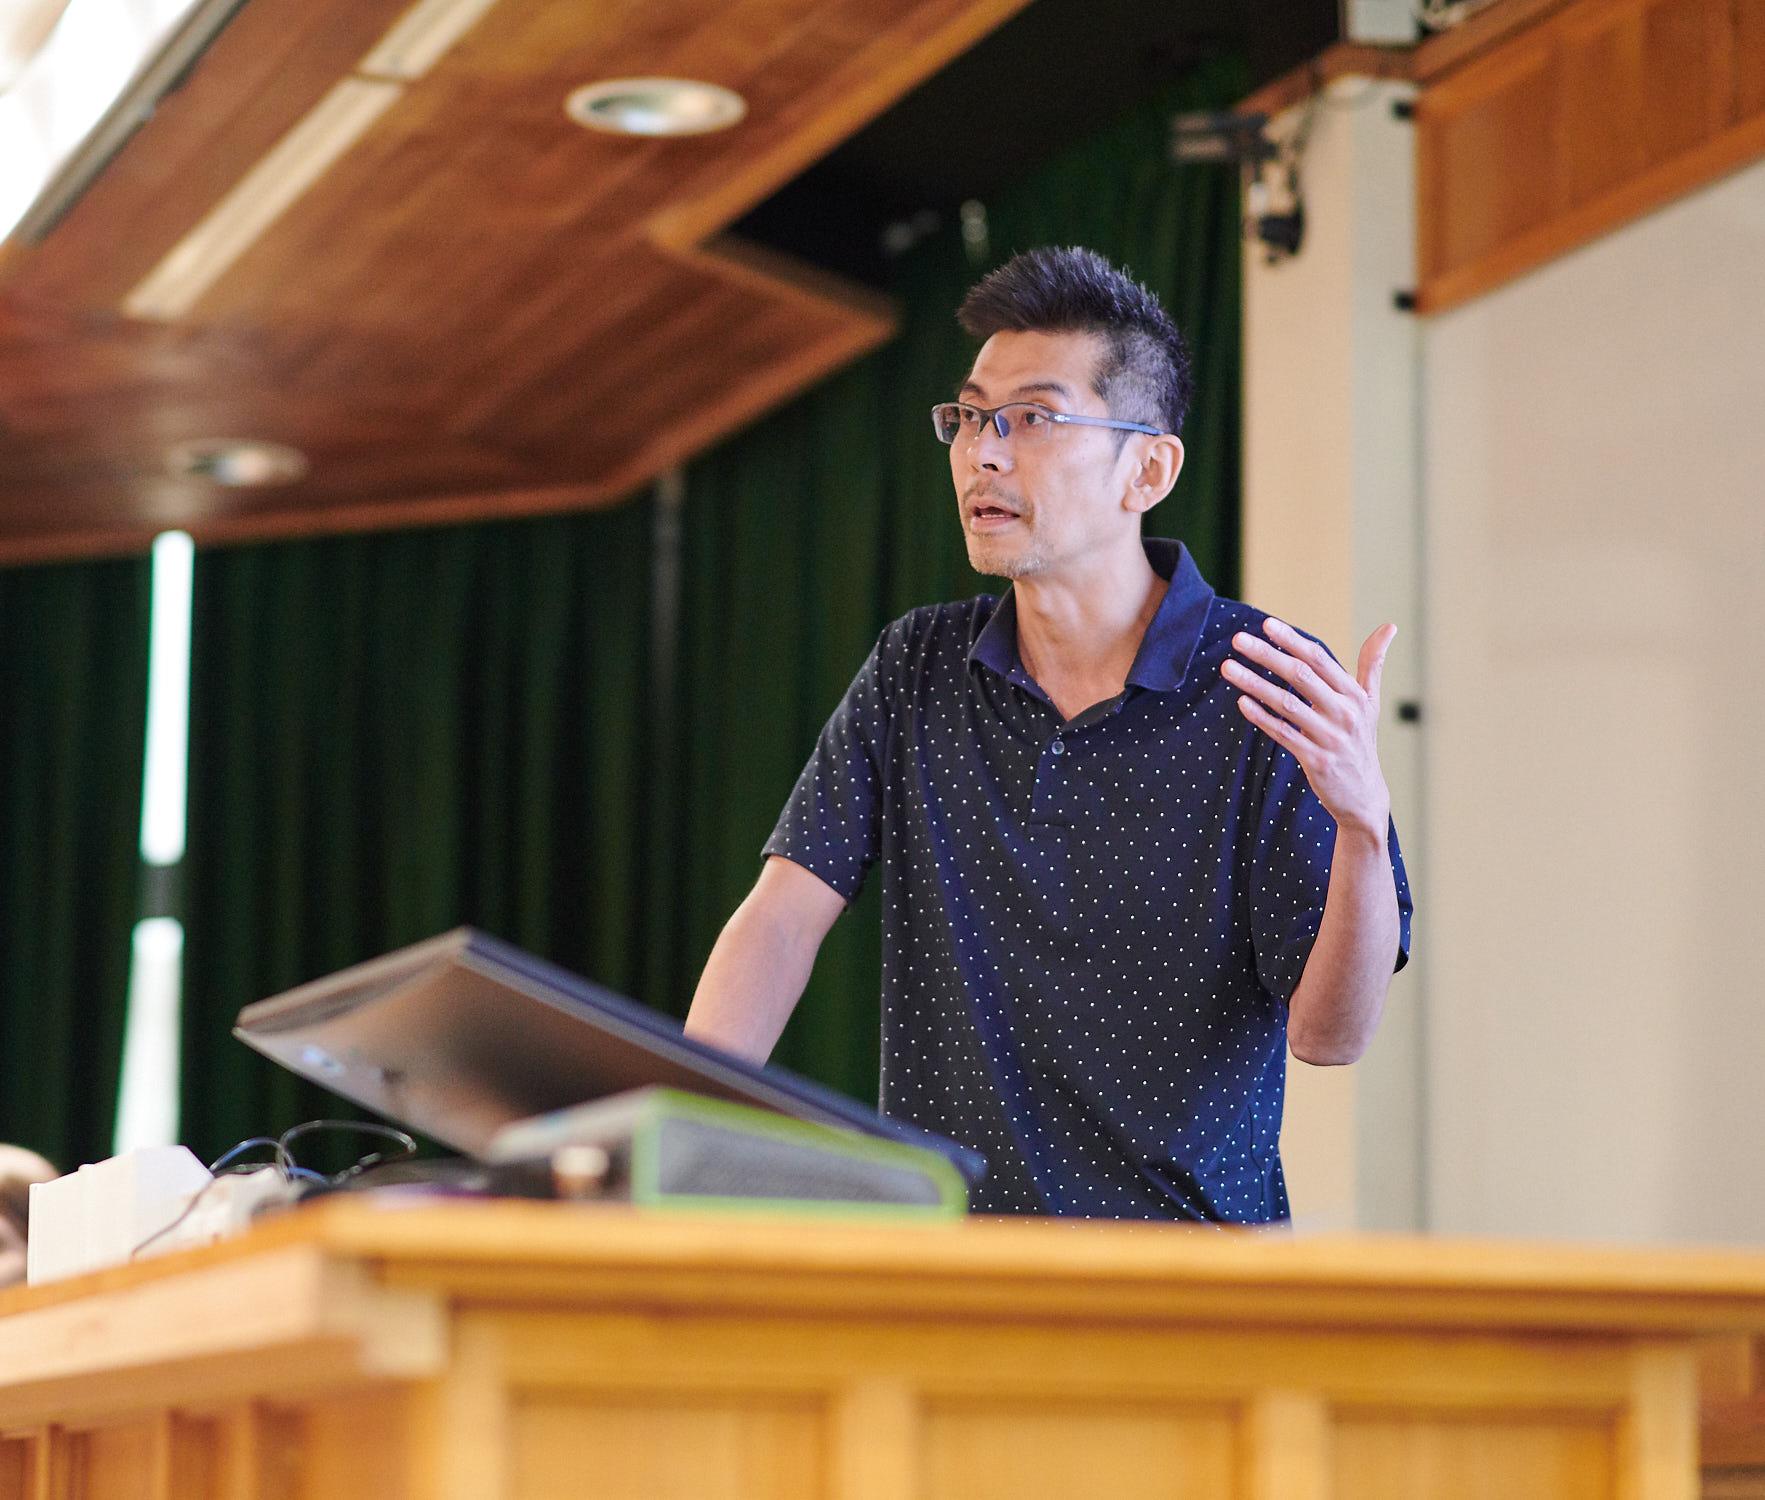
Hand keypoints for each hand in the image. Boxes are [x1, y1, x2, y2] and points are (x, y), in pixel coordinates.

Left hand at [1222, 618, 1396, 838]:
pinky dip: (1260, 717)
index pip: (1319, 659)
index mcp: (1354, 695)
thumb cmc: (1361, 741)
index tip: (1267, 624)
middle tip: (1238, 639)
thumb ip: (1373, 664)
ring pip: (1286, 703)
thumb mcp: (1371, 702)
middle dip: (1267, 654)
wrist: (1363, 796)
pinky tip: (1241, 701)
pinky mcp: (1315, 760)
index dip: (1292, 640)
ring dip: (1253, 683)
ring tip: (1227, 667)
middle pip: (1300, 675)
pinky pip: (1282, 733)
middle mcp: (1344, 713)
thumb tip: (1390, 626)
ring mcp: (1329, 737)